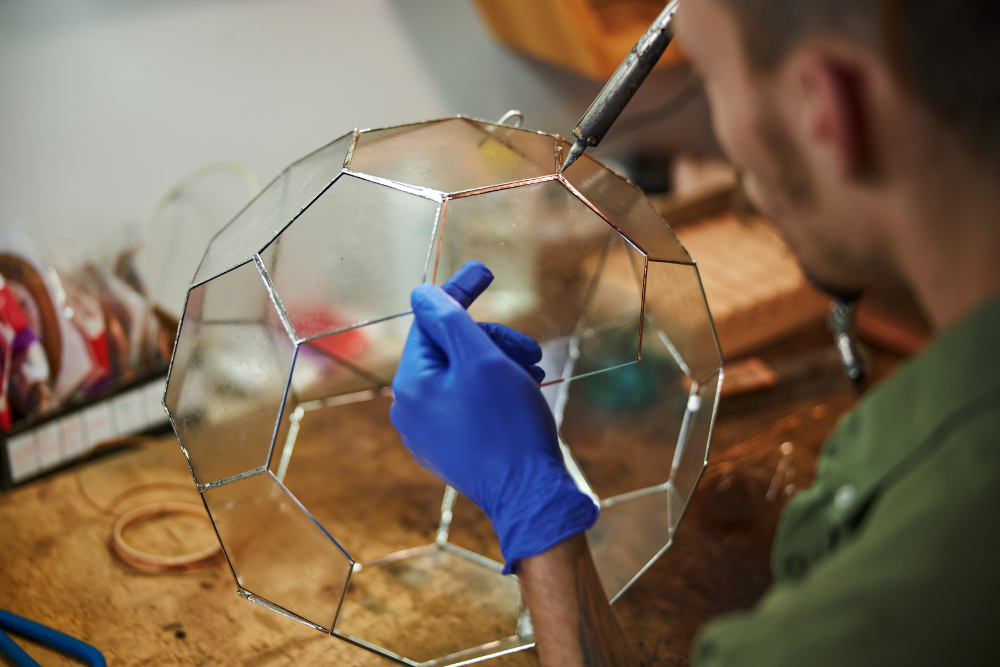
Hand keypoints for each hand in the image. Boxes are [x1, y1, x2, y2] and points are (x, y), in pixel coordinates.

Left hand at [391, 261, 598, 573]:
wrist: (529, 494)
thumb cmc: (508, 424)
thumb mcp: (481, 360)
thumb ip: (449, 319)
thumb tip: (421, 293)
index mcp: (411, 383)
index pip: (431, 321)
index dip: (460, 293)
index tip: (484, 270)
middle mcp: (410, 409)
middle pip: (450, 349)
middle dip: (492, 342)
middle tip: (531, 350)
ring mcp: (427, 433)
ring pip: (462, 377)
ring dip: (499, 366)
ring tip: (532, 375)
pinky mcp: (448, 450)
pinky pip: (466, 404)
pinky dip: (494, 392)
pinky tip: (521, 396)